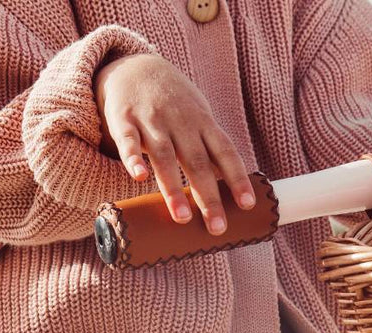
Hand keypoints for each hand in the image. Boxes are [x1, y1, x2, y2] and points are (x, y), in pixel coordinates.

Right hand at [95, 52, 254, 232]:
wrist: (135, 66)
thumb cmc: (175, 104)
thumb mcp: (199, 119)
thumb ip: (212, 151)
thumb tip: (232, 191)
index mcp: (203, 124)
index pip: (225, 152)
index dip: (237, 178)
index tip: (248, 204)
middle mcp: (181, 122)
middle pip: (198, 162)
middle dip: (208, 196)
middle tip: (217, 227)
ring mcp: (152, 120)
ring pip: (165, 157)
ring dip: (173, 188)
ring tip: (182, 217)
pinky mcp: (124, 120)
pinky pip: (128, 141)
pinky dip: (133, 158)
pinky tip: (139, 176)